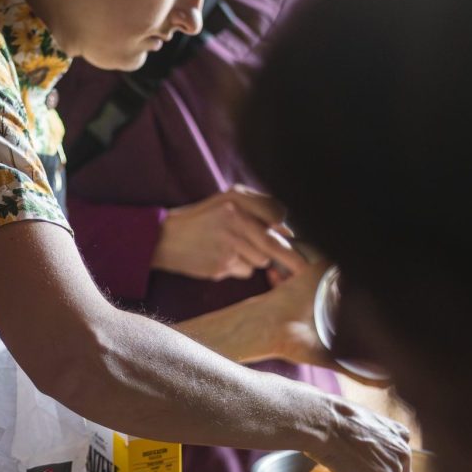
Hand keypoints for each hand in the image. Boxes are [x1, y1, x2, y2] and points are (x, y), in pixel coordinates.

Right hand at [151, 185, 304, 280]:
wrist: (165, 238)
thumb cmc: (201, 219)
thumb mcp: (225, 201)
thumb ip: (257, 208)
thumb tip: (288, 230)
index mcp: (236, 199)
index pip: (278, 214)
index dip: (284, 227)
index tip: (287, 235)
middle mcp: (234, 219)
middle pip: (275, 244)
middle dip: (293, 259)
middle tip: (306, 269)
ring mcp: (228, 244)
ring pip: (261, 260)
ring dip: (254, 258)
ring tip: (231, 249)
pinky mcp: (221, 265)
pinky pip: (245, 271)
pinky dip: (238, 268)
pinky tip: (221, 258)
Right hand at [309, 397, 412, 471]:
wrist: (324, 422)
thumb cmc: (334, 419)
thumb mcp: (363, 424)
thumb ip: (374, 440)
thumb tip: (366, 452)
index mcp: (400, 435)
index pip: (401, 464)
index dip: (381, 468)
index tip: (365, 465)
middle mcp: (403, 452)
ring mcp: (394, 468)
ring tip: (345, 466)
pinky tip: (342, 471)